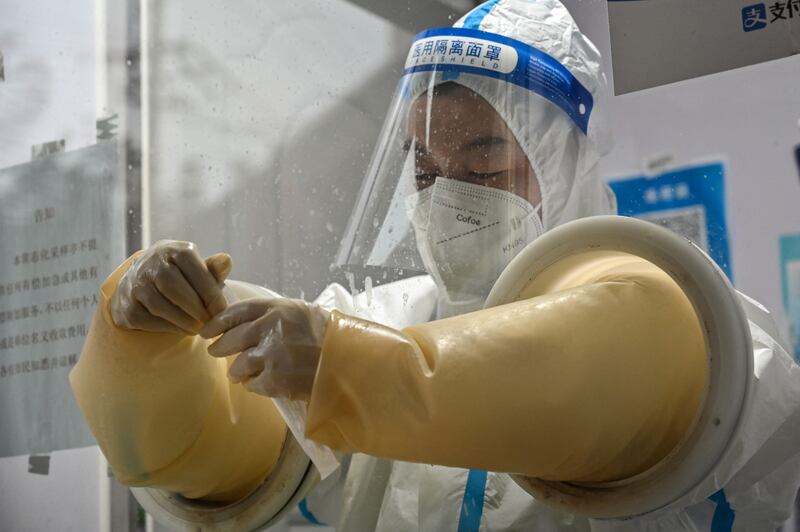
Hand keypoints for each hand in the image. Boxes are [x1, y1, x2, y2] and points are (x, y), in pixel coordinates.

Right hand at [110, 240, 231, 333]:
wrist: (143, 283)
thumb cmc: (182, 277)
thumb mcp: (199, 269)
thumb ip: (214, 269)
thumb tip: (226, 260)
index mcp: (174, 250)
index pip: (193, 268)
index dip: (210, 291)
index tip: (222, 309)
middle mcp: (150, 263)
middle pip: (172, 286)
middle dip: (195, 308)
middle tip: (210, 321)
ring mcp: (135, 284)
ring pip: (159, 305)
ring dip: (183, 321)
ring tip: (199, 328)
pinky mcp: (126, 306)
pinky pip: (148, 320)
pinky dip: (169, 327)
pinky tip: (183, 329)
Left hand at [199, 298, 329, 400]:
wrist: (349, 362)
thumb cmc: (328, 336)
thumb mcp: (302, 312)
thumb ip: (274, 314)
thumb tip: (243, 321)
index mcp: (277, 308)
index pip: (235, 311)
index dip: (217, 322)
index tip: (207, 330)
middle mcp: (270, 328)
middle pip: (230, 338)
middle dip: (219, 347)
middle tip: (216, 351)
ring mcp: (271, 355)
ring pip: (237, 365)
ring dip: (238, 371)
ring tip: (243, 374)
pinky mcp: (275, 379)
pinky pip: (252, 384)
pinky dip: (255, 385)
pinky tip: (264, 383)